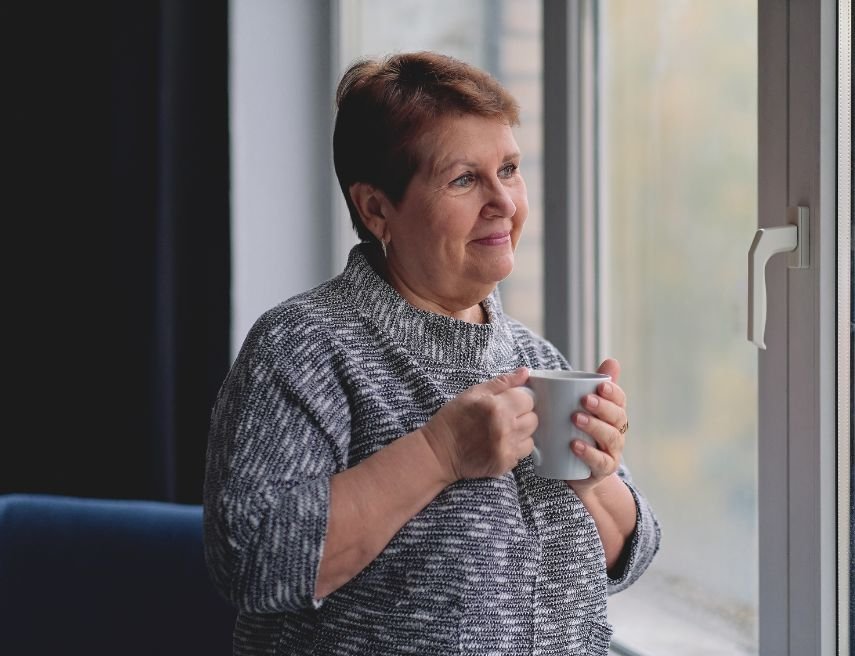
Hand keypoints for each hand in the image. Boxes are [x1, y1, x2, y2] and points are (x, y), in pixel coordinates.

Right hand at [421, 367, 537, 481]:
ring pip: (531, 437)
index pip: (528, 400)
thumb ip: (501, 382)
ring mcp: (506, 449)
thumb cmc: (452, 420)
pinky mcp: (505, 464)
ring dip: (521, 433)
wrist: (439, 452)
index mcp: (497, 407)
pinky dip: (515, 448)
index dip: (519, 399)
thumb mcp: (472, 393)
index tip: (509, 402)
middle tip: (505, 417)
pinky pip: (523, 454)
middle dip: (522, 416)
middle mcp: (505, 428)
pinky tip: (500, 444)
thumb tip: (525, 372)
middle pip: (533, 419)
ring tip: (503, 431)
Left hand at [566, 358, 627, 492]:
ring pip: (610, 437)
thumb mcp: (582, 408)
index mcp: (613, 413)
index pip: (619, 399)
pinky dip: (589, 453)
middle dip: (603, 407)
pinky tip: (575, 445)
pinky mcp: (603, 470)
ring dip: (594, 426)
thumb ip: (591, 384)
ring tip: (575, 418)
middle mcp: (616, 431)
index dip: (613, 392)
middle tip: (584, 400)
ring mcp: (612, 451)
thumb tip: (611, 360)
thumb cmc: (579, 432)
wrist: (574, 470)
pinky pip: (600, 461)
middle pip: (617, 417)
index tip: (600, 385)